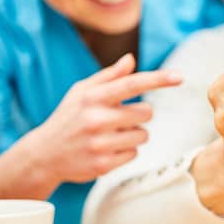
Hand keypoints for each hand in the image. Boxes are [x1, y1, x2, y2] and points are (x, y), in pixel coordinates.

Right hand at [20, 53, 181, 183]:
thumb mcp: (81, 92)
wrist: (43, 155)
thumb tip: (131, 59)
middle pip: (146, 113)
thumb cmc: (68, 118)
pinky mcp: (103, 164)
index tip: (180, 76)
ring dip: (133, 134)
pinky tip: (107, 149)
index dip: (158, 79)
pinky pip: (134, 154)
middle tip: (120, 118)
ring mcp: (99, 144)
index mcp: (93, 97)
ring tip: (111, 135)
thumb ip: (109, 76)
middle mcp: (96, 119)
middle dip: (139, 115)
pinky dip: (126, 151)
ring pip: (143, 135)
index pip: (132, 84)